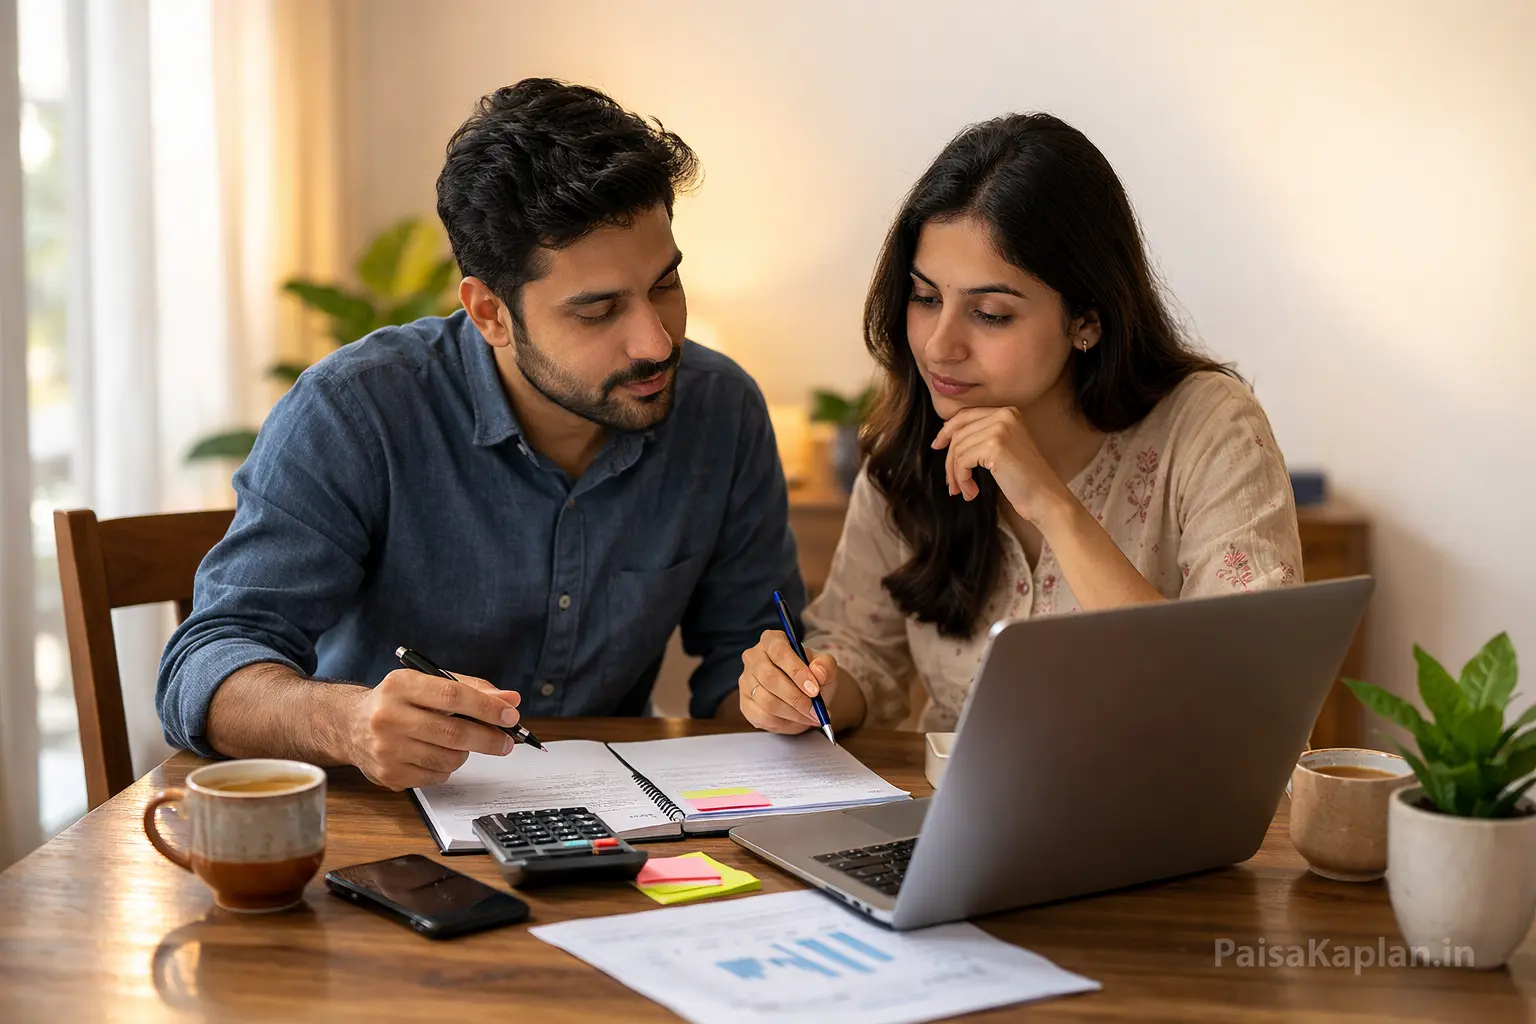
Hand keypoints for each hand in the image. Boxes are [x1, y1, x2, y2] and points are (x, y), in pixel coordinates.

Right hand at [343, 669, 521, 789]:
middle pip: (454, 733)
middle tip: (507, 741)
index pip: (452, 695)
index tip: (511, 715)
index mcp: (400, 685)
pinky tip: (435, 755)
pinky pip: (436, 777)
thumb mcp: (427, 683)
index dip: (487, 707)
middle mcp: (388, 717)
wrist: (349, 725)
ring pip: (448, 759)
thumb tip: (510, 701)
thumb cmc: (398, 701)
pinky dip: (446, 768)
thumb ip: (471, 689)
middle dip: (489, 738)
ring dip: (465, 753)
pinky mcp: (388, 774)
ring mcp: (386, 749)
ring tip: (458, 743)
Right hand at [738, 630, 838, 734]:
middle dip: (796, 698)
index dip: (797, 671)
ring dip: (793, 713)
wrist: (805, 693)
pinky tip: (798, 721)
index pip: (779, 651)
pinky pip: (762, 717)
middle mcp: (754, 657)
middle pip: (770, 678)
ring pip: (766, 701)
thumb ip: (826, 666)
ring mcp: (746, 681)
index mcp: (772, 640)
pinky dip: (784, 723)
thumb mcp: (826, 667)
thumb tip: (818, 673)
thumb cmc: (813, 675)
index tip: (814, 690)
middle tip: (816, 711)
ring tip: (812, 717)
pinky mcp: (745, 703)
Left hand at [932, 406, 1071, 524]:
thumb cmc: (1025, 480)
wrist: (1046, 498)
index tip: (937, 445)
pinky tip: (972, 492)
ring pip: (958, 449)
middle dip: (950, 460)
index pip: (965, 415)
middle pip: (959, 433)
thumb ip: (981, 436)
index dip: (947, 430)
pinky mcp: (995, 445)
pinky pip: (962, 461)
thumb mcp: (1003, 449)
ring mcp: (1000, 428)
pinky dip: (962, 479)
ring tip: (965, 491)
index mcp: (1008, 412)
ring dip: (957, 475)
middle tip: (951, 483)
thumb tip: (946, 435)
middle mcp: (1004, 415)